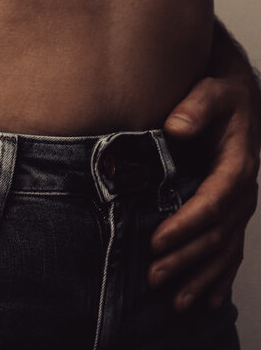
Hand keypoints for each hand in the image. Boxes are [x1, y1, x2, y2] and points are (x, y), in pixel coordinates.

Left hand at [148, 75, 260, 311]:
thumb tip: (178, 125)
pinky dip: (220, 278)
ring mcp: (239, 206)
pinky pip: (230, 252)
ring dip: (201, 278)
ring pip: (223, 250)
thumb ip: (197, 106)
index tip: (156, 241)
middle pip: (216, 234)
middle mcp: (242, 191)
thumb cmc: (220, 98)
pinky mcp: (231, 214)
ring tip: (177, 303)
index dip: (186, 224)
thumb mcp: (211, 93)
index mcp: (237, 165)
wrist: (237, 102)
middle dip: (186, 259)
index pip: (213, 201)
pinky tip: (209, 301)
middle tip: (154, 278)